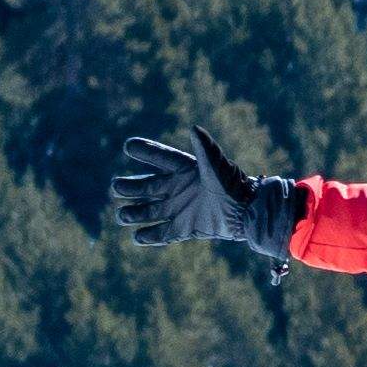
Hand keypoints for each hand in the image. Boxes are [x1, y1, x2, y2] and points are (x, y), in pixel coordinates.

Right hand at [110, 128, 294, 256]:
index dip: (145, 151)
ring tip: (121, 216)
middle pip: (146, 187)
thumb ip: (205, 148)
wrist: (248, 213)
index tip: (129, 146)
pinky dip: (150, 236)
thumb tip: (193, 128)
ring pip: (149, 211)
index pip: (160, 158)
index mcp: (185, 170)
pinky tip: (137, 237)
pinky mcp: (185, 228)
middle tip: (117, 187)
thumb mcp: (217, 165)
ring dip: (134, 213)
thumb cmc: (234, 185)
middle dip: (129, 187)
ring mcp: (180, 209)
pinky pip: (163, 233)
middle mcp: (178, 188)